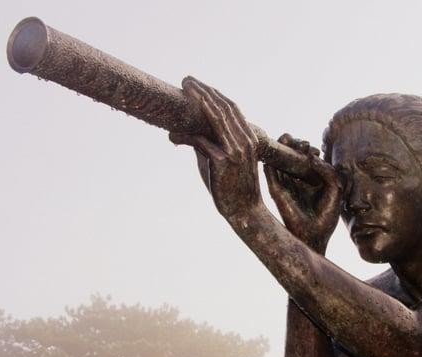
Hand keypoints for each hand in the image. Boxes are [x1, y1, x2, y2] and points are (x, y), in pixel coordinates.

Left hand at [170, 76, 261, 217]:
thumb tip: (182, 133)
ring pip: (215, 118)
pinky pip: (201, 141)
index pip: (231, 108)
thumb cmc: (231, 185)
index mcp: (249, 138)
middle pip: (223, 108)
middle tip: (186, 81)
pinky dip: (185, 136)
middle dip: (204, 91)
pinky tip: (172, 136)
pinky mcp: (223, 161)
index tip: (197, 84)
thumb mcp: (221, 160)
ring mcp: (236, 150)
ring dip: (197, 102)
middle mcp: (245, 141)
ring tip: (183, 92)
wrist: (244, 211)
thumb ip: (206, 144)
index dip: (213, 94)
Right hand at [263, 134, 341, 252]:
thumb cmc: (326, 215)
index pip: (304, 158)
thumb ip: (327, 170)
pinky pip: (270, 172)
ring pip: (279, 160)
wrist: (314, 236)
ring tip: (286, 137)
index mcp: (310, 179)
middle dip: (293, 144)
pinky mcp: (275, 190)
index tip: (313, 149)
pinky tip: (273, 150)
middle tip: (299, 141)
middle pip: (290, 156)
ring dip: (281, 148)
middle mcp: (296, 179)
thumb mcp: (334, 188)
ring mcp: (285, 184)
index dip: (306, 149)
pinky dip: (270, 160)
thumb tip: (312, 156)